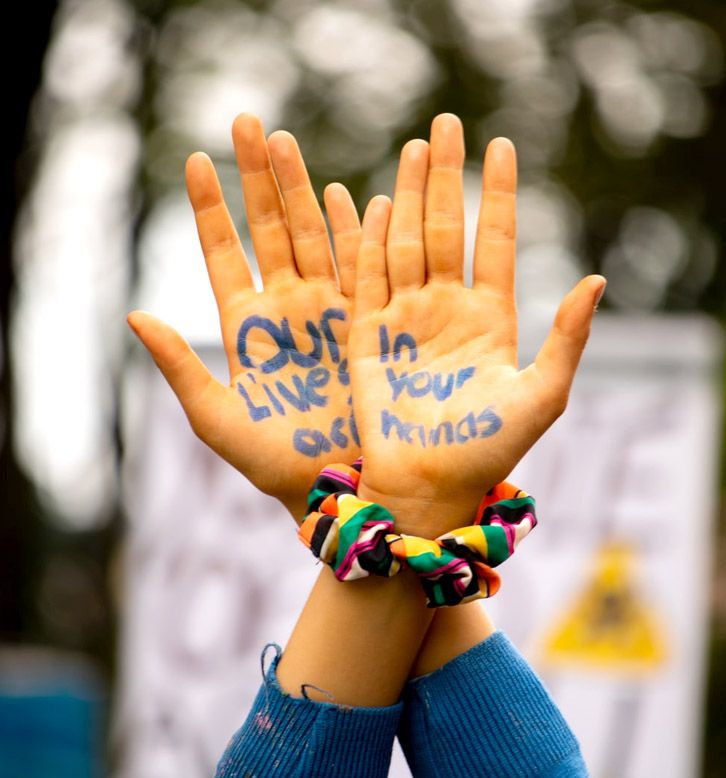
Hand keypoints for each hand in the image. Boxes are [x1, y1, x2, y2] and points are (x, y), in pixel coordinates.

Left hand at [128, 114, 361, 517]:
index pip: (224, 254)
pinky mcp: (366, 324)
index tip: (197, 161)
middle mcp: (287, 310)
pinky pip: (360, 268)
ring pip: (313, 237)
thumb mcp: (216, 419)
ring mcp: (327, 312)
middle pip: (270, 231)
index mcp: (247, 328)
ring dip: (302, 190)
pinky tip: (346, 194)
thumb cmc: (274, 463)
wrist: (335, 483)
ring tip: (288, 141)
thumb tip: (134, 314)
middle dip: (259, 178)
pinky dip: (354, 231)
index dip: (212, 209)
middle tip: (249, 122)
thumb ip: (179, 366)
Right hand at [349, 114, 604, 533]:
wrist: (429, 487)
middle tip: (447, 123)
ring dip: (410, 194)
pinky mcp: (368, 337)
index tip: (503, 146)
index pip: (494, 241)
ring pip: (405, 243)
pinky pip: (367, 280)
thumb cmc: (488, 451)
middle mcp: (447, 310)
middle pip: (446, 229)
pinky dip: (370, 242)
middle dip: (447, 176)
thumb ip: (568, 339)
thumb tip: (599, 279)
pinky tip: (377, 203)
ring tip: (415, 147)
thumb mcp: (541, 396)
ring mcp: (405, 320)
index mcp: (490, 319)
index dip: (498, 194)